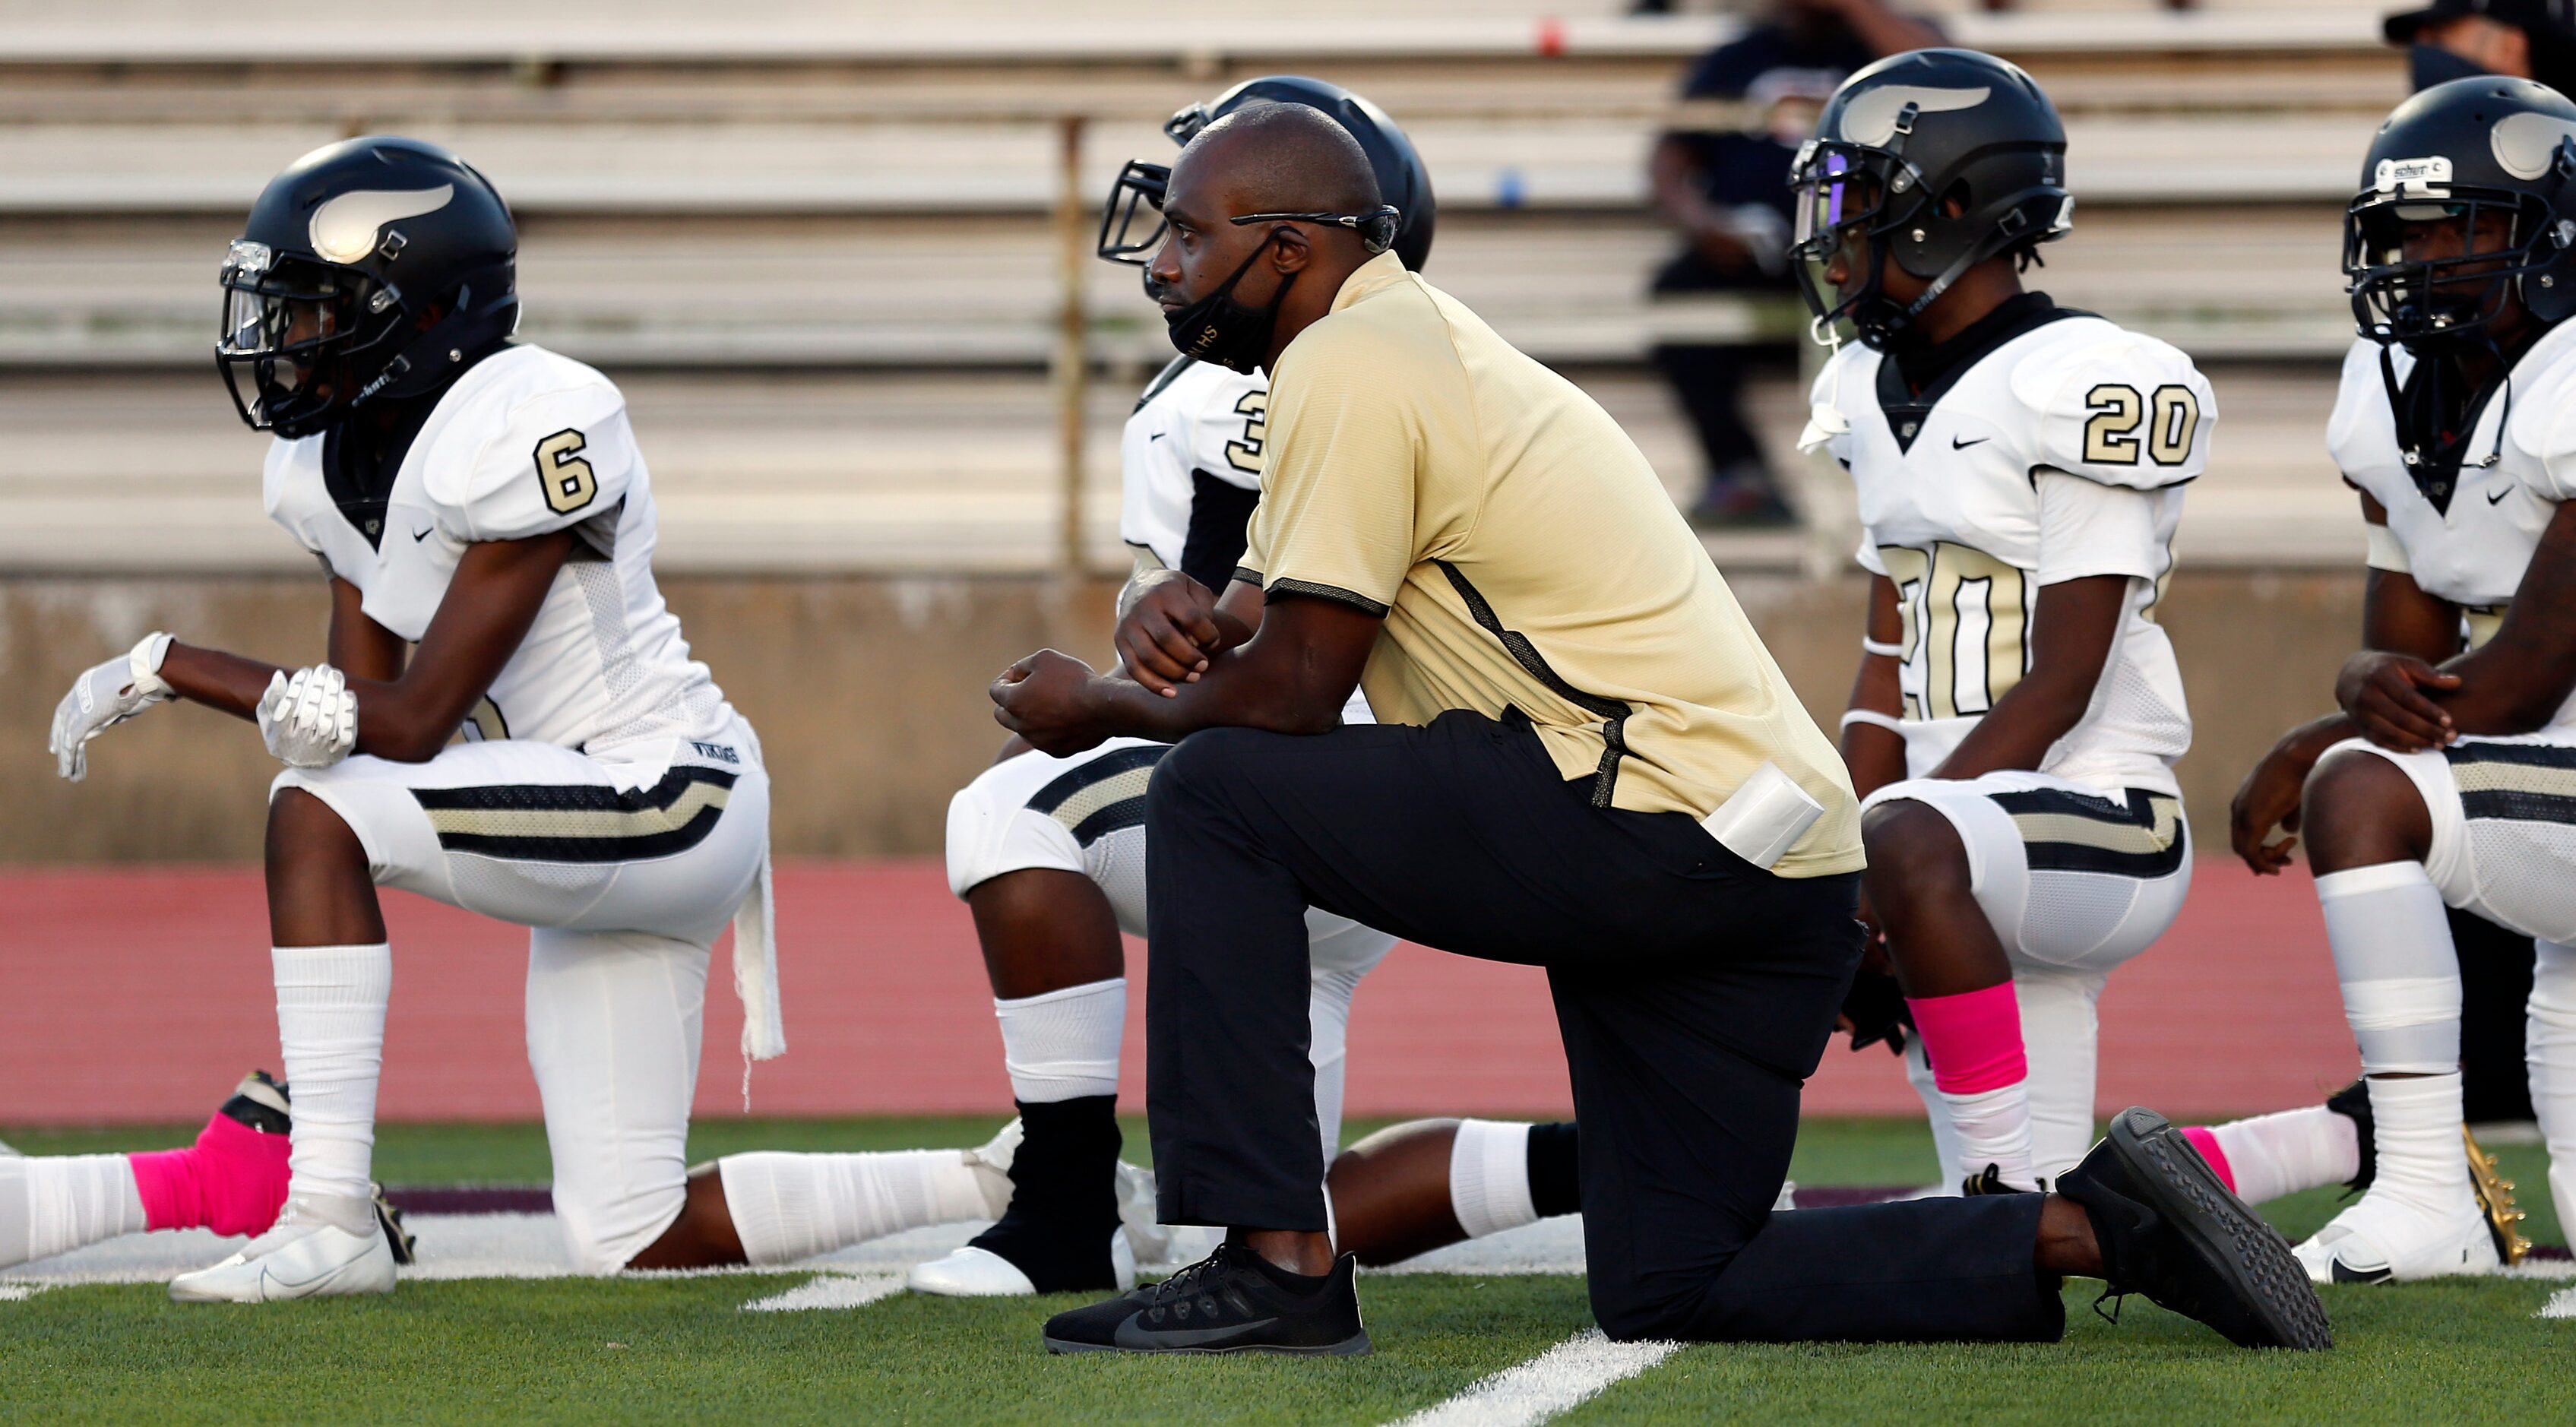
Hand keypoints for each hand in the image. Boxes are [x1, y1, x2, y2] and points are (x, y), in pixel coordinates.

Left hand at [49, 633, 173, 781]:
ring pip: (67, 736)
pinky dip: (71, 759)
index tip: (62, 734)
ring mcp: (80, 705)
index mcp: (87, 683)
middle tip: (56, 755)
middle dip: (59, 739)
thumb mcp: (128, 694)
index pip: (69, 705)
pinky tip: (70, 771)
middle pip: (63, 721)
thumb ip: (115, 708)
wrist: (145, 672)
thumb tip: (113, 718)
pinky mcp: (84, 718)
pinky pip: (73, 742)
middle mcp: (79, 692)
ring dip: (66, 757)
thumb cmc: (146, 679)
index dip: (63, 721)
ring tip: (66, 774)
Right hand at [256, 665, 357, 768]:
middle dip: (318, 687)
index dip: (298, 687)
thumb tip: (279, 674)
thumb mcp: (270, 717)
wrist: (305, 763)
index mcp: (280, 736)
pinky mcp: (340, 752)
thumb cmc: (285, 732)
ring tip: (335, 675)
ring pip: (328, 721)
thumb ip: (272, 697)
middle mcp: (300, 745)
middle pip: (310, 713)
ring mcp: (321, 750)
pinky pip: (346, 731)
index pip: (289, 708)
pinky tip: (346, 694)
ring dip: (333, 695)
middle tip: (324, 668)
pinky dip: (347, 712)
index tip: (305, 670)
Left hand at [991, 649, 1109, 755]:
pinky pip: (1044, 740)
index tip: (1021, 674)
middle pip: (1002, 714)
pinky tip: (1066, 717)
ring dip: (1030, 716)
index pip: (995, 690)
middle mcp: (1020, 725)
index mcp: (1013, 701)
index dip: (1006, 679)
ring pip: (1023, 728)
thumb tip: (1015, 673)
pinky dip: (1049, 729)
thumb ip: (1023, 665)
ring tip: (1052, 702)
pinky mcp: (1054, 751)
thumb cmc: (1074, 679)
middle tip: (1029, 690)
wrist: (1104, 708)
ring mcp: (1037, 741)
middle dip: (1010, 701)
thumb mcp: (1045, 658)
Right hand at [1115, 569, 1223, 696]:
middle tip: (1204, 666)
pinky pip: (1134, 668)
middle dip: (1189, 658)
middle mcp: (1144, 607)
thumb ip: (1204, 610)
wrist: (1141, 585)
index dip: (1208, 635)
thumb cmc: (1176, 593)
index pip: (1191, 618)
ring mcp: (1128, 625)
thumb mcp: (1194, 589)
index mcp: (1167, 592)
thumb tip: (1202, 643)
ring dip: (1174, 673)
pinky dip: (1153, 684)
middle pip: (1167, 639)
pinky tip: (1171, 693)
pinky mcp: (1120, 641)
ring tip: (1193, 678)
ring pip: (1149, 657)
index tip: (1214, 641)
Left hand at [2228, 736, 2314, 875]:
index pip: (2243, 835)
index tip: (2280, 857)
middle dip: (2261, 860)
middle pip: (2240, 846)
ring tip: (2287, 859)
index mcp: (2244, 803)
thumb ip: (2287, 816)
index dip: (2259, 850)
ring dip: (2266, 861)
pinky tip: (2283, 860)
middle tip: (2283, 865)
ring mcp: (2243, 815)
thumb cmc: (2298, 773)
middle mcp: (2238, 810)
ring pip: (2244, 852)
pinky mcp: (2253, 821)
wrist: (2297, 757)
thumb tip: (2289, 830)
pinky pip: (2250, 852)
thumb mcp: (2290, 798)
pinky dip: (2264, 862)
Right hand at [2335, 651, 2459, 751]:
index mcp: (2380, 676)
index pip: (2408, 699)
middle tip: (2450, 737)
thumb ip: (2431, 674)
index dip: (2430, 712)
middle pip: (2401, 719)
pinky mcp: (2358, 726)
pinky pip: (2379, 741)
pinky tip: (2418, 749)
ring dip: (2417, 742)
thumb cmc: (2388, 669)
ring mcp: (2359, 713)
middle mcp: (2366, 695)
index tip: (2449, 721)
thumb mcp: (2407, 664)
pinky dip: (2399, 748)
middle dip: (2428, 730)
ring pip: (2390, 733)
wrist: (2352, 674)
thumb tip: (2457, 682)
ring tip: (2439, 745)